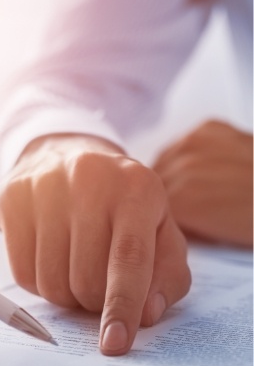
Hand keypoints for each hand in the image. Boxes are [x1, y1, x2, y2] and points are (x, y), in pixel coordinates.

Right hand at [0, 134, 190, 354]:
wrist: (67, 155)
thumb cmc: (120, 203)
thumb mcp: (159, 229)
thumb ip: (166, 274)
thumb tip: (147, 314)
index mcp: (137, 189)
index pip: (128, 259)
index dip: (122, 307)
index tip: (114, 344)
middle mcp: (89, 181)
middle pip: (86, 279)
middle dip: (94, 301)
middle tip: (99, 287)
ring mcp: (45, 187)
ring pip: (50, 282)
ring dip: (66, 295)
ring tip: (75, 268)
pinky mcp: (12, 198)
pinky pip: (22, 274)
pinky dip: (39, 283)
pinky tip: (51, 258)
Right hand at [153, 120, 252, 247]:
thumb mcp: (218, 237)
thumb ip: (185, 226)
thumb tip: (168, 221)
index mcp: (183, 201)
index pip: (147, 208)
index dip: (154, 216)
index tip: (160, 221)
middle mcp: (183, 168)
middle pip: (152, 184)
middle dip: (161, 195)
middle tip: (181, 206)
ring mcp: (194, 144)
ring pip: (163, 161)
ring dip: (171, 173)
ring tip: (192, 185)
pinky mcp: (207, 128)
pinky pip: (181, 143)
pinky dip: (187, 154)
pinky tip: (205, 165)